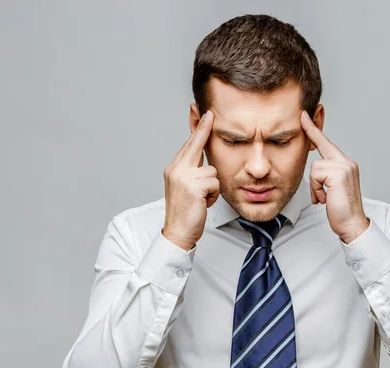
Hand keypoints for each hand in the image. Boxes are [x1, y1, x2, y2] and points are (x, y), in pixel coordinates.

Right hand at [162, 110, 219, 250]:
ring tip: (203, 199)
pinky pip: (215, 183)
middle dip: (204, 129)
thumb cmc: (185, 213)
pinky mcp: (193, 186)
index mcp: (174, 170)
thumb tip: (203, 158)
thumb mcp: (186, 189)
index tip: (203, 114)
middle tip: (211, 113)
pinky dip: (214, 195)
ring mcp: (183, 177)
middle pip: (195, 145)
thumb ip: (192, 172)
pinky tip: (204, 203)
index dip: (197, 129)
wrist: (178, 233)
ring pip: (212, 171)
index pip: (188, 145)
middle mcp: (176, 170)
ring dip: (213, 187)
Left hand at [300, 110, 369, 243]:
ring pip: (314, 168)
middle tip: (304, 121)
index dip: (314, 130)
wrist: (352, 224)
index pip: (327, 144)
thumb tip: (315, 175)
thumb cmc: (340, 209)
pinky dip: (316, 189)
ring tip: (325, 197)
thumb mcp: (331, 189)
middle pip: (320, 151)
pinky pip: (315, 176)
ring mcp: (344, 167)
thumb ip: (325, 177)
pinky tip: (326, 199)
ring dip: (315, 186)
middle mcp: (346, 162)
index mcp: (345, 164)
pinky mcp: (339, 174)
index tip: (305, 116)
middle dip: (312, 143)